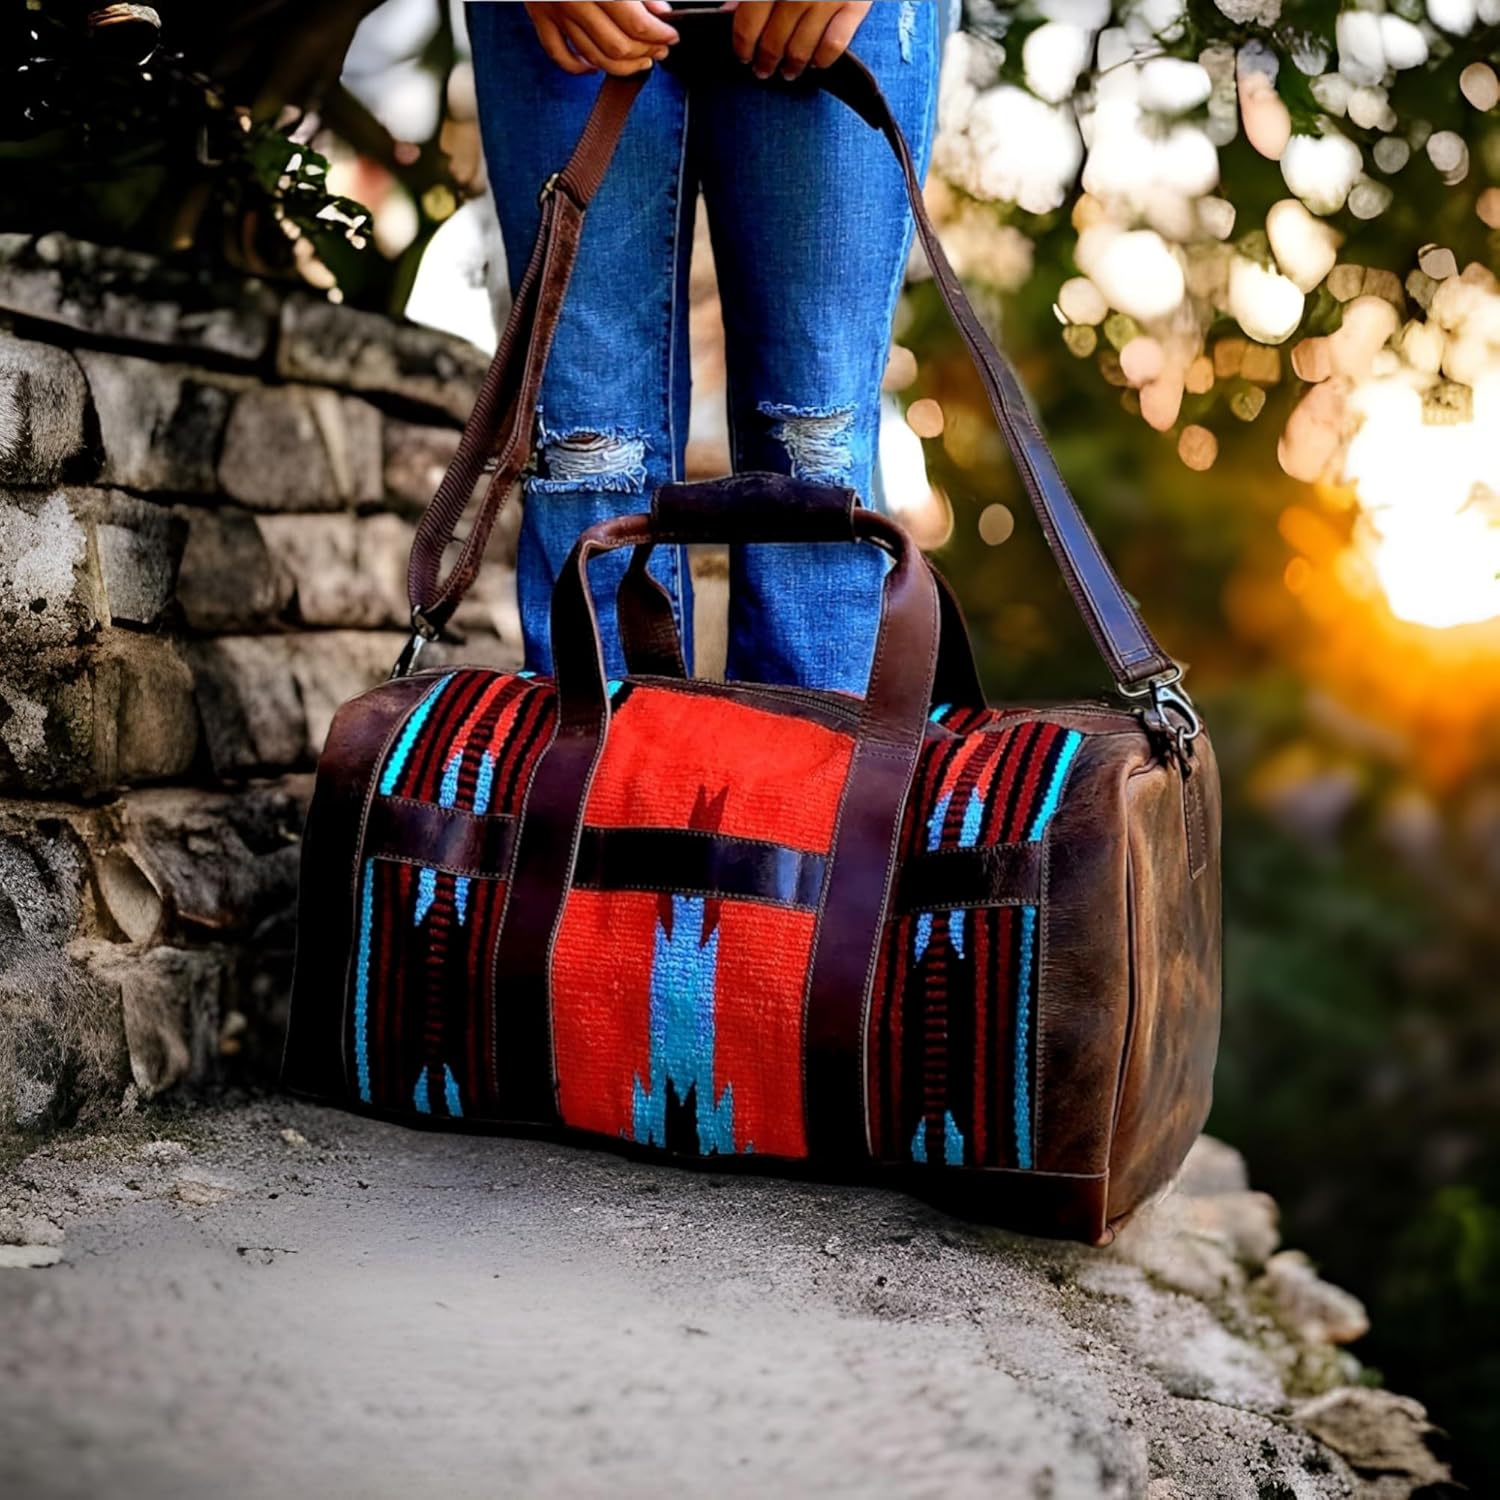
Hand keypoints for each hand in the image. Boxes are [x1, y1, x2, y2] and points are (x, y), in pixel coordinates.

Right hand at [523, 3, 680, 76]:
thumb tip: (661, 14)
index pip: (637, 24)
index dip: (659, 36)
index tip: (671, 36)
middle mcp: (575, 1)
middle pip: (617, 46)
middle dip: (644, 53)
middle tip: (659, 51)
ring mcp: (555, 12)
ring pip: (594, 57)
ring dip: (622, 67)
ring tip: (640, 61)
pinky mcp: (540, 16)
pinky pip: (559, 55)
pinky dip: (579, 67)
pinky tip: (596, 66)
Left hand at [730, 2, 872, 80]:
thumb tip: (727, 13)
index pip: (747, 25)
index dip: (743, 46)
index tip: (743, 56)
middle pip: (773, 43)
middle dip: (766, 62)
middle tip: (763, 70)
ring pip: (801, 50)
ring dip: (792, 67)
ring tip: (788, 71)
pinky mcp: (854, 5)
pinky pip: (833, 46)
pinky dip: (822, 60)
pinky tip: (816, 62)